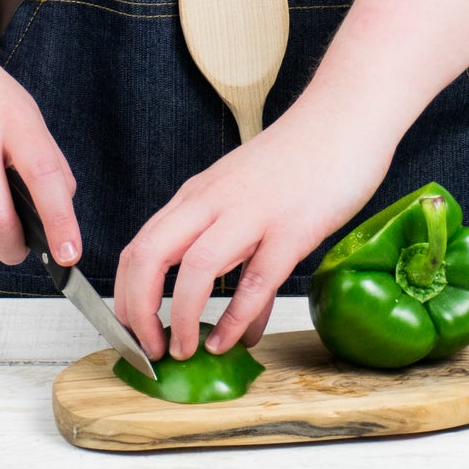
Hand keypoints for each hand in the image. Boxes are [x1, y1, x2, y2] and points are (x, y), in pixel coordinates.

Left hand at [113, 104, 392, 361]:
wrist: (343, 117)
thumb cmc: (299, 160)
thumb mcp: (250, 204)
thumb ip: (239, 259)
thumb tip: (235, 325)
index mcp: (197, 197)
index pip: (138, 248)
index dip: (125, 298)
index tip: (135, 335)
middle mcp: (213, 202)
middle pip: (148, 257)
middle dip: (136, 312)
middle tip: (148, 350)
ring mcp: (251, 213)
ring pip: (195, 269)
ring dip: (182, 319)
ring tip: (184, 352)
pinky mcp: (292, 228)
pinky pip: (256, 281)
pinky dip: (237, 318)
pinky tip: (232, 342)